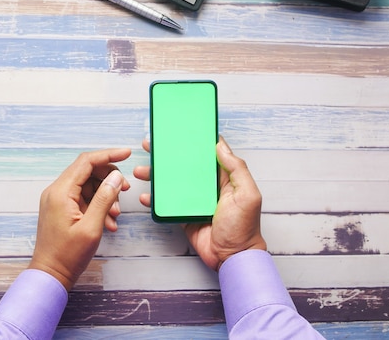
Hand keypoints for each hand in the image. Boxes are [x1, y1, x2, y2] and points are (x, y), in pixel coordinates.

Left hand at [29, 148, 130, 290]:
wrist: (50, 275)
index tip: (127, 153)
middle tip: (126, 190)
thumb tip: (116, 177)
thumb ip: (105, 199)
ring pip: (88, 185)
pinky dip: (98, 206)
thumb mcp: (92, 227)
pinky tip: (109, 222)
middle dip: (109, 179)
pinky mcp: (61, 209)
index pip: (86, 162)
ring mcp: (58, 200)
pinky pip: (83, 198)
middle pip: (88, 171)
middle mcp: (56, 191)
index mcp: (61, 192)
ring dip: (105, 196)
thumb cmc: (68, 255)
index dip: (108, 155)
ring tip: (116, 215)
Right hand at [133, 136, 265, 270]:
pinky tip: (146, 196)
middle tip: (150, 145)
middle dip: (166, 155)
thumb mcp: (247, 195)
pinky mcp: (182, 215)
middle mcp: (206, 186)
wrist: (232, 258)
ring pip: (171, 182)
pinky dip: (154, 200)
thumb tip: (220, 145)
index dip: (194, 141)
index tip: (179, 130)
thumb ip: (237, 169)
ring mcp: (193, 201)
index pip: (207, 154)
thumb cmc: (244, 228)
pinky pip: (165, 204)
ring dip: (154, 176)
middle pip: (183, 165)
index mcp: (223, 178)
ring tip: (140, 171)